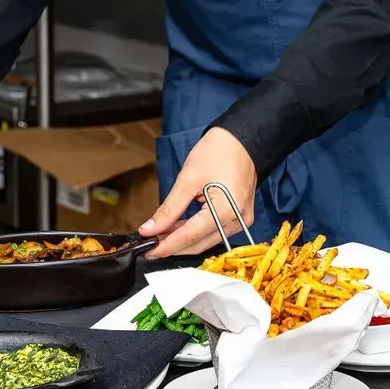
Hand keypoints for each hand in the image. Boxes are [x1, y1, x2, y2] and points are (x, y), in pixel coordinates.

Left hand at [141, 127, 257, 259]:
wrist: (242, 139)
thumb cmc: (218, 151)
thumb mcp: (188, 178)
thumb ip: (169, 208)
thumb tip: (150, 228)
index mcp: (226, 210)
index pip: (191, 236)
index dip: (167, 245)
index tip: (147, 250)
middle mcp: (237, 221)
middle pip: (199, 243)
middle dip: (173, 246)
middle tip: (148, 245)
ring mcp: (241, 221)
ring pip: (206, 241)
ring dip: (183, 241)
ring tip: (159, 236)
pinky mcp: (239, 218)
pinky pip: (214, 232)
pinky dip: (195, 233)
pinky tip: (177, 229)